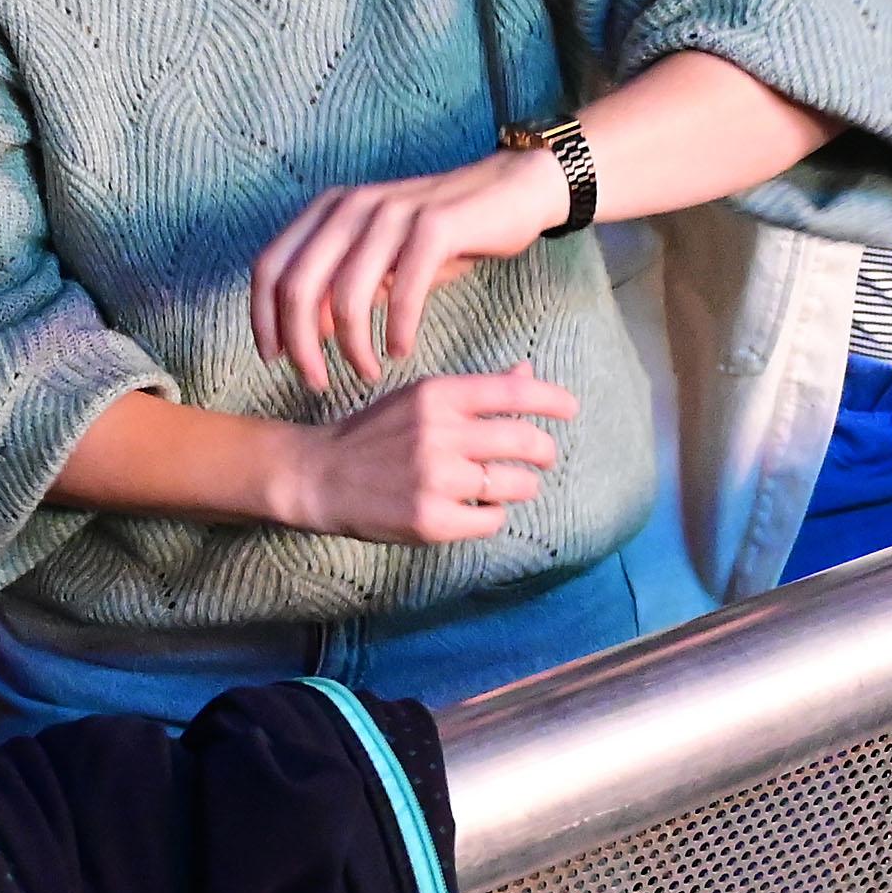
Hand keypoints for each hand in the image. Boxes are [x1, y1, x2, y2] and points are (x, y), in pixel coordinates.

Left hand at [250, 148, 569, 395]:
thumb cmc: (440, 235)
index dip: (262, 319)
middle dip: (300, 345)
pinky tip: (401, 351)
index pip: (268, 267)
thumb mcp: (380, 259)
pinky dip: (398, 330)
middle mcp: (351, 206)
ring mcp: (391, 212)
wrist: (509, 192)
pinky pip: (403, 291)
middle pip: (297, 286)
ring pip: (346, 296)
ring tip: (367, 373)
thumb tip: (311, 331)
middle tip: (317, 382)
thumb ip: (340, 287)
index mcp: (327, 209)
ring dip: (352, 347)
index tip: (274, 359)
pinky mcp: (434, 226)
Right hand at [279, 366, 579, 544]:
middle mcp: (440, 433)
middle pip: (526, 441)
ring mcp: (436, 479)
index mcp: (438, 395)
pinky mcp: (432, 521)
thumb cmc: (376, 434)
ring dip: (519, 487)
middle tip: (542, 457)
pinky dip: (489, 516)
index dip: (551, 399)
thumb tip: (529, 371)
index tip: (570, 408)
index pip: (513, 390)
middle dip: (545, 451)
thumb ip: (476, 390)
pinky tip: (471, 510)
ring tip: (502, 487)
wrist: (321, 476)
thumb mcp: (420, 399)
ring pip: (517, 485)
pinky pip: (492, 520)